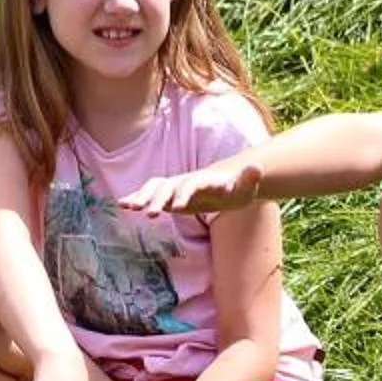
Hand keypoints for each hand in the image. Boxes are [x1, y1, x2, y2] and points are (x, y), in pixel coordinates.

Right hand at [120, 159, 265, 217]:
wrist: (227, 184)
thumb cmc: (238, 189)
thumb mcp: (247, 187)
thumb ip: (249, 178)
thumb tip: (258, 167)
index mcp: (204, 180)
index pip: (192, 185)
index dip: (185, 194)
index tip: (178, 206)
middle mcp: (186, 181)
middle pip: (169, 186)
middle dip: (159, 198)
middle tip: (149, 213)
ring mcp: (176, 186)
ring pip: (156, 188)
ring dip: (143, 196)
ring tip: (129, 207)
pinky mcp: (169, 195)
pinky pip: (150, 194)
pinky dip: (137, 197)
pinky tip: (123, 205)